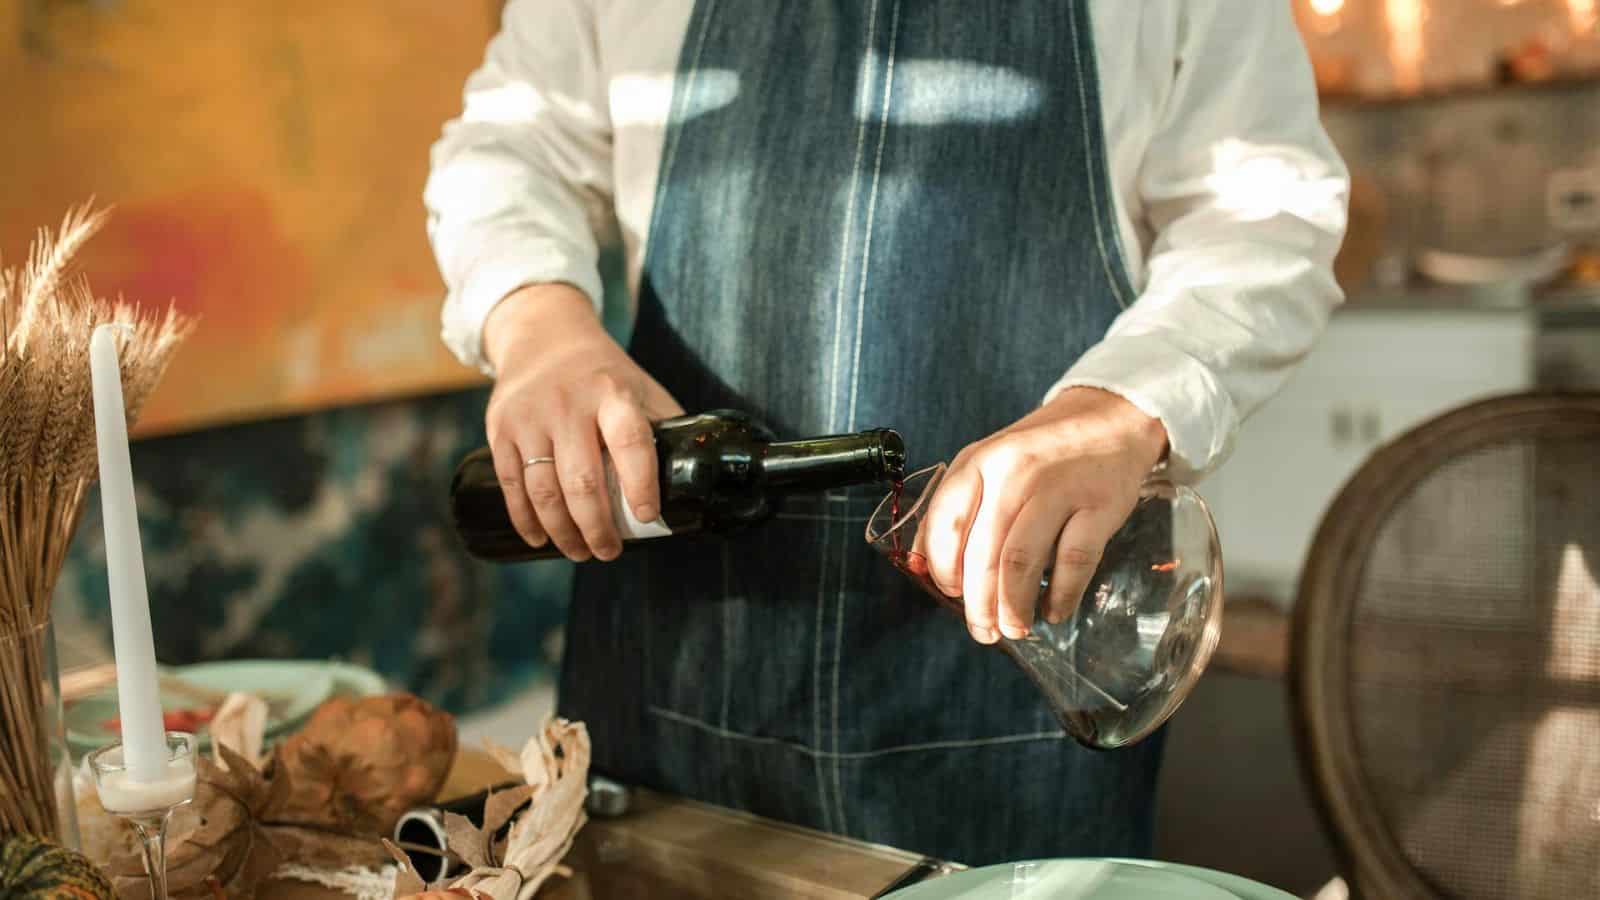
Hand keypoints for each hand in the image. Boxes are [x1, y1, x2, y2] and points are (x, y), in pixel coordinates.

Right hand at [483, 283, 683, 561]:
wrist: (543, 334)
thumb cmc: (603, 373)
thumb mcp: (640, 387)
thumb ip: (663, 427)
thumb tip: (693, 480)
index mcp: (613, 394)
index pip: (631, 442)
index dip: (640, 483)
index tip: (646, 516)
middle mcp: (568, 404)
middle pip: (582, 480)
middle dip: (598, 527)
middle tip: (609, 552)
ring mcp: (530, 417)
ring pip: (544, 490)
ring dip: (563, 532)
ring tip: (581, 552)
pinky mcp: (501, 429)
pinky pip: (511, 485)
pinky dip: (526, 520)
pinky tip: (540, 539)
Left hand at [921, 387, 1167, 643]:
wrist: (1110, 418)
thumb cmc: (1040, 452)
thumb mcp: (987, 463)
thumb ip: (956, 508)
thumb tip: (922, 564)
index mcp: (979, 462)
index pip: (946, 522)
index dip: (943, 567)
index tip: (950, 593)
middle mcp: (1014, 473)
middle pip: (984, 552)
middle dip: (979, 603)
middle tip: (983, 630)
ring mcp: (1059, 488)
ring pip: (1022, 562)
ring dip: (1014, 606)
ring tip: (1014, 628)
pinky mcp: (1100, 505)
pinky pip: (1074, 562)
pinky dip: (1061, 596)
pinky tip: (1054, 611)